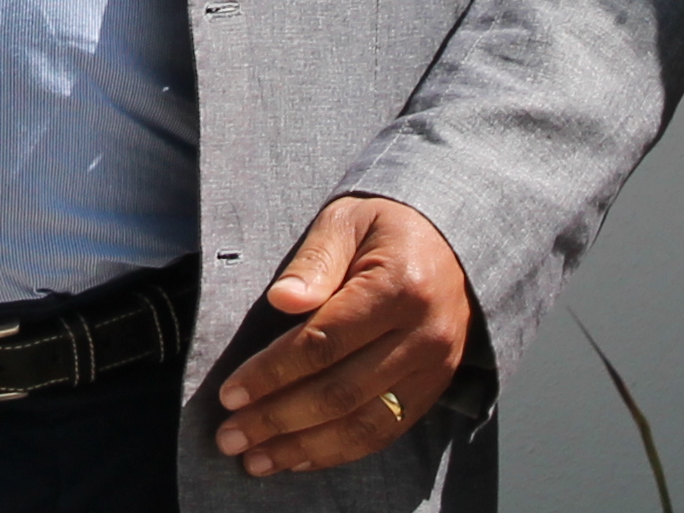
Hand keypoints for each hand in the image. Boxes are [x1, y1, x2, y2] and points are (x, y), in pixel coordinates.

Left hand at [212, 196, 473, 476]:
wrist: (454, 241)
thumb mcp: (348, 221)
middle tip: (229, 437)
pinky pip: (385, 433)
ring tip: (256, 461)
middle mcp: (423, 336)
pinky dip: (339, 452)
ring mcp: (434, 369)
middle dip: (277, 420)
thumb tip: (281, 300)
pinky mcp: (433, 390)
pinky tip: (300, 459)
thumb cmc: (387, 227)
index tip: (230, 394)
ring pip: (362, 425)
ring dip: (303, 448)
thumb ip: (315, 260)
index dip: (273, 373)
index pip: (324, 342)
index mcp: (400, 287)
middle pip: (340, 392)